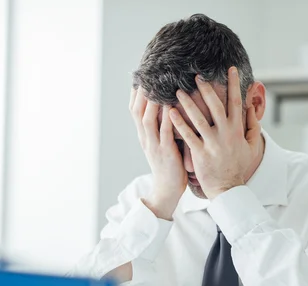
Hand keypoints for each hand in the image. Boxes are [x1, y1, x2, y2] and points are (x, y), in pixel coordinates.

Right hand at [130, 88, 186, 219]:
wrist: (167, 190)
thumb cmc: (169, 164)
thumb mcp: (161, 142)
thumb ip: (161, 125)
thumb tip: (167, 105)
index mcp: (144, 135)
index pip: (134, 110)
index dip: (136, 93)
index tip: (141, 76)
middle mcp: (145, 138)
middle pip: (137, 111)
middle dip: (141, 92)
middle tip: (147, 74)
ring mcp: (154, 145)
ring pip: (147, 120)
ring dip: (151, 102)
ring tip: (157, 85)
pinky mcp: (165, 153)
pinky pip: (165, 133)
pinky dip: (167, 119)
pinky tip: (172, 107)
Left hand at [169, 67, 261, 199]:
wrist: (228, 188)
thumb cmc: (238, 167)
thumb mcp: (251, 146)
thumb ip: (252, 126)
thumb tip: (251, 108)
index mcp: (237, 130)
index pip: (236, 102)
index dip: (234, 84)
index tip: (231, 69)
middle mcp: (225, 134)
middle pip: (216, 106)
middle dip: (207, 89)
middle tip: (197, 75)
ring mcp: (212, 143)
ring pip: (199, 118)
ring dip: (188, 103)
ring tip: (178, 91)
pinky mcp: (200, 153)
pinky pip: (188, 135)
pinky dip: (179, 123)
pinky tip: (170, 112)